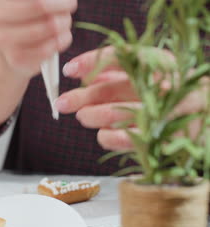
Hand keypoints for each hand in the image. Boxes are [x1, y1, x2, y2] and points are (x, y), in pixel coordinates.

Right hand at [0, 0, 76, 77]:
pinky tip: (60, 38)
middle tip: (69, 6)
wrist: (8, 48)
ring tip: (65, 23)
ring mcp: (2, 40)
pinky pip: (48, 48)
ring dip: (64, 24)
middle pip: (40, 5)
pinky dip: (60, 42)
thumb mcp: (28, 1)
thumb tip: (64, 0)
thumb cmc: (23, 16)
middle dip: (62, 6)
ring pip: (48, 27)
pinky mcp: (15, 59)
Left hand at [56, 46, 207, 150]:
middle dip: (82, 97)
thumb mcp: (143, 74)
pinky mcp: (163, 138)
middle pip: (115, 88)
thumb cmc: (163, 92)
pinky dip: (106, 136)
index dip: (91, 62)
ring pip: (117, 114)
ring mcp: (167, 112)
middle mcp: (166, 84)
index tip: (68, 70)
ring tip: (83, 116)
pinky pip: (124, 139)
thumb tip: (81, 74)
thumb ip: (115, 72)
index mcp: (161, 61)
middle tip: (63, 102)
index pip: (121, 55)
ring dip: (92, 116)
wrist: (202, 115)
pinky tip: (102, 133)